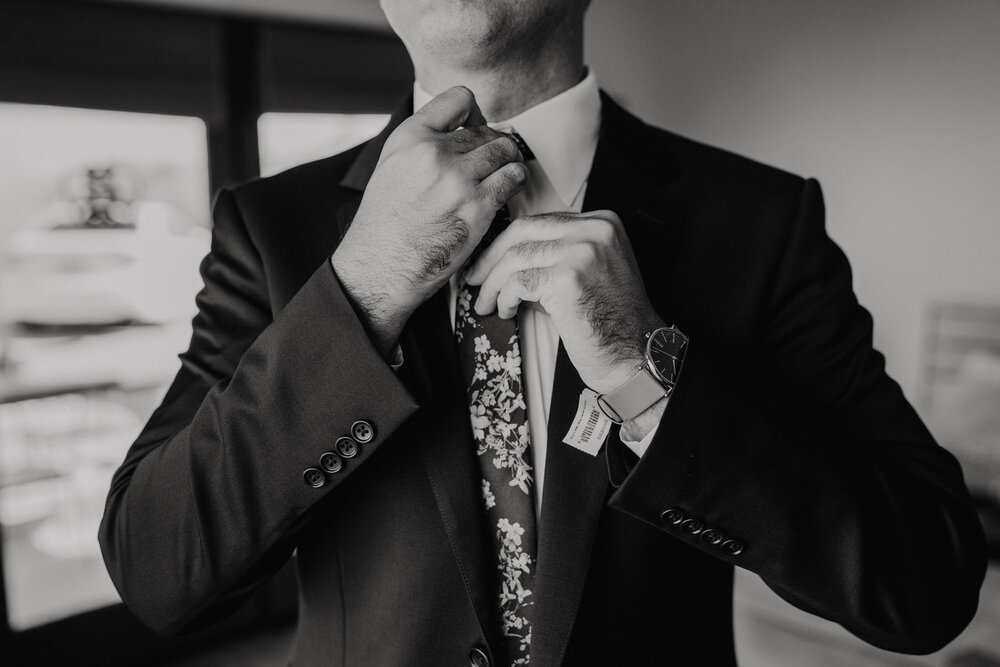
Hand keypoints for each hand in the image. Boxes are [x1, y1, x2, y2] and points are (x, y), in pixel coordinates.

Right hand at [332, 86, 527, 356]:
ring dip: (508, 161)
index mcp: (410, 138)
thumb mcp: (393, 166)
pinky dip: (515, 180)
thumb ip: (424, 143)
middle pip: (486, 131)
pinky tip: (509, 188)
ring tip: (504, 173)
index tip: (476, 129)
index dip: (474, 114)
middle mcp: (434, 153)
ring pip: (504, 151)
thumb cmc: (386, 224)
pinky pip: (513, 178)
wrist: (382, 266)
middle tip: (493, 162)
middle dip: (493, 145)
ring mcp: (458, 180)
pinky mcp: (478, 207)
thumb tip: (467, 128)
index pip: (459, 98)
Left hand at [466, 210, 663, 394]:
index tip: (490, 260)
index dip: (507, 243)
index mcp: (602, 223)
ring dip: (492, 283)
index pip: (540, 222)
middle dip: (491, 257)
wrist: (634, 353)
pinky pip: (519, 283)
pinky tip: (505, 310)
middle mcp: (594, 231)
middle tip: (476, 278)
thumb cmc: (611, 322)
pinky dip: (504, 298)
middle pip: (523, 232)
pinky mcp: (567, 278)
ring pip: (516, 258)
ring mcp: (582, 251)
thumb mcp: (586, 274)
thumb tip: (507, 261)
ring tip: (487, 302)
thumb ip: (554, 258)